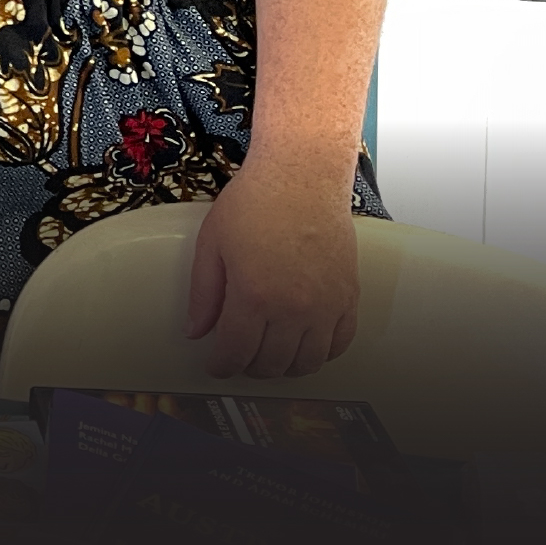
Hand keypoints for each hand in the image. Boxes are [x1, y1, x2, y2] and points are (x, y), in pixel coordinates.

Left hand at [186, 164, 358, 377]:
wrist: (303, 177)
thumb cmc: (254, 202)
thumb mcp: (212, 242)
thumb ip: (203, 292)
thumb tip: (196, 332)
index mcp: (254, 295)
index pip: (236, 352)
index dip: (222, 365)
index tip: (215, 365)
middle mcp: (294, 309)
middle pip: (272, 364)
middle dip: (250, 367)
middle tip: (239, 357)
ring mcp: (327, 306)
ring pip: (308, 363)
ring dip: (285, 366)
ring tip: (269, 353)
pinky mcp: (349, 298)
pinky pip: (340, 344)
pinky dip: (321, 353)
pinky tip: (303, 343)